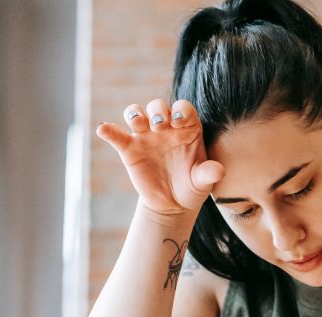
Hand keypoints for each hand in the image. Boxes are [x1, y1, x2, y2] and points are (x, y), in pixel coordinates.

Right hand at [97, 99, 224, 222]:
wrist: (173, 204)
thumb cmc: (191, 187)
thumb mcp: (203, 182)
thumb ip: (209, 173)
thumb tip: (219, 171)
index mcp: (187, 129)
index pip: (184, 109)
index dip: (181, 110)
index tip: (179, 122)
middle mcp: (165, 128)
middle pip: (158, 106)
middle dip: (157, 111)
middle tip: (159, 125)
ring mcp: (146, 136)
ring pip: (136, 114)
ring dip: (135, 113)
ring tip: (137, 123)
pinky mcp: (130, 150)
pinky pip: (117, 136)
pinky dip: (109, 131)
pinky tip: (103, 129)